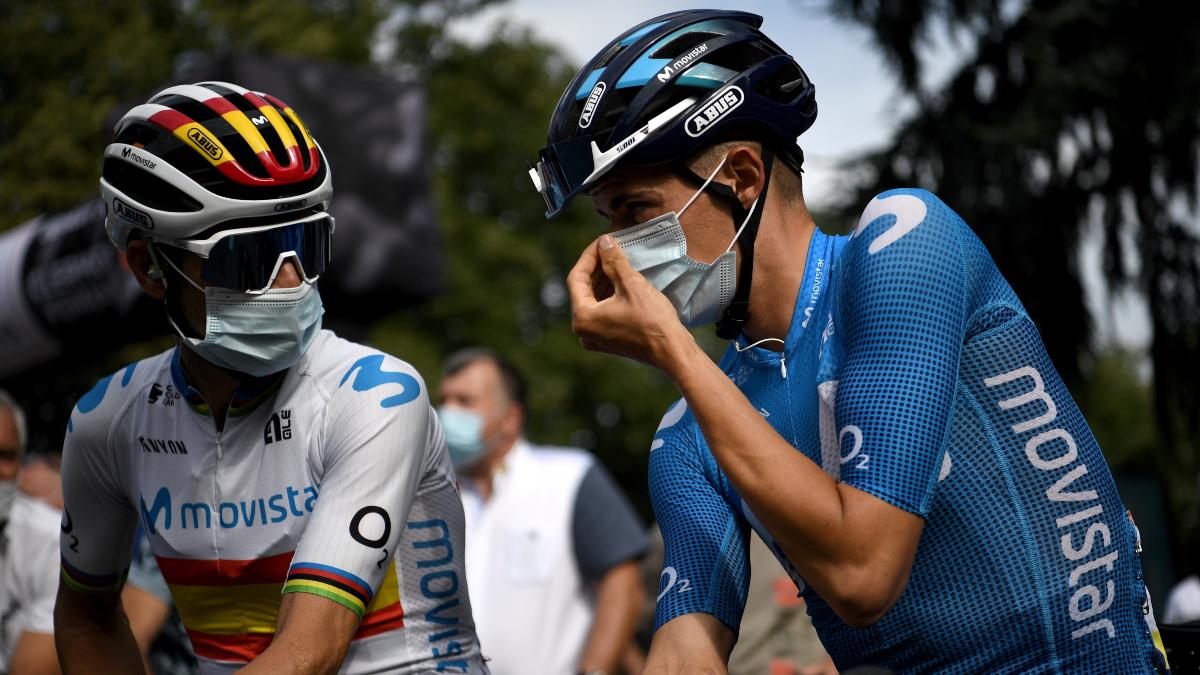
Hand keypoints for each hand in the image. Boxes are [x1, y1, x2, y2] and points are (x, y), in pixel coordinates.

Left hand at [567, 235, 693, 369]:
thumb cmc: (652, 320)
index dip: (589, 256)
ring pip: (594, 300)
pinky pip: (603, 311)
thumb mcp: (632, 284)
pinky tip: (622, 279)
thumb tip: (604, 241)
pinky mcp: (608, 340)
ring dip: (604, 279)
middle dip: (597, 267)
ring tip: (617, 260)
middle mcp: (583, 330)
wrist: (672, 352)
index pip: (576, 278)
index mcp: (583, 318)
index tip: (602, 241)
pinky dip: (610, 294)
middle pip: (583, 289)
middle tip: (610, 248)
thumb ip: (613, 261)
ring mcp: (596, 337)